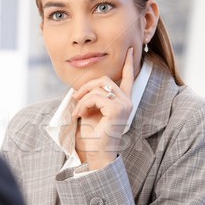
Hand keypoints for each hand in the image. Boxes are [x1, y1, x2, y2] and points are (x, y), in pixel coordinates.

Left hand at [72, 48, 133, 169]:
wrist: (94, 154)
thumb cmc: (91, 136)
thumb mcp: (90, 111)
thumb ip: (92, 97)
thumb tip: (82, 88)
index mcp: (122, 102)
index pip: (127, 78)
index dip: (128, 63)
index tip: (129, 50)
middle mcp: (126, 102)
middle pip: (105, 80)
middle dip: (86, 86)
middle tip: (75, 98)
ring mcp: (124, 105)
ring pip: (99, 87)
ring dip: (83, 98)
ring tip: (77, 111)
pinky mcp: (118, 109)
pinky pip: (96, 97)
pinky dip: (84, 104)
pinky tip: (80, 114)